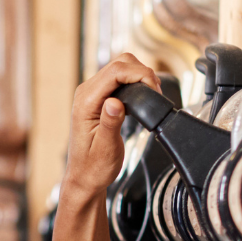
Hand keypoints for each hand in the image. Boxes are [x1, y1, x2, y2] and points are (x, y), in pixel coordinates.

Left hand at [61, 54, 161, 200]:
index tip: (154, 89)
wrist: (86, 177)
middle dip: (142, 72)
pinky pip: (120, 79)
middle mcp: (87, 93)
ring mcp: (93, 93)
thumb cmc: (94, 167)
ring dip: (140, 76)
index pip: (115, 72)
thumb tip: (114, 102)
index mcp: (86, 102)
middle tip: (156, 93)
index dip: (139, 74)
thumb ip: (109, 124)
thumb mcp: (105, 149)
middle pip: (119, 64)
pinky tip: (143, 97)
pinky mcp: (100, 98)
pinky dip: (135, 82)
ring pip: (121, 68)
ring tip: (152, 95)